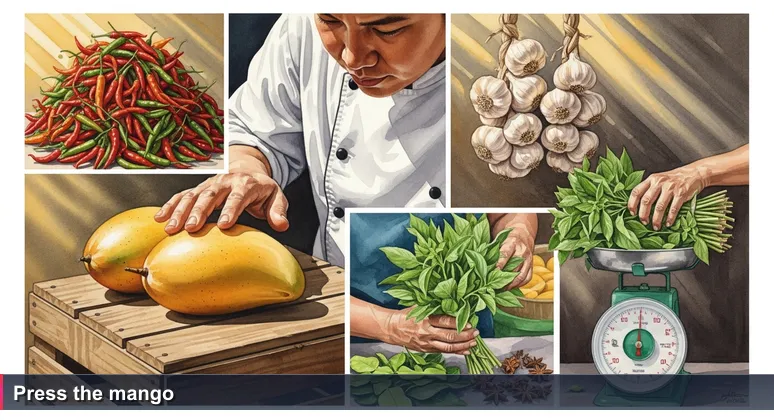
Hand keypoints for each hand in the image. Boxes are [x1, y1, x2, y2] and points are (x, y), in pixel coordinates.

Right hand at [155, 172, 289, 233]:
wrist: (247, 169)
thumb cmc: (262, 189)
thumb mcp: (276, 197)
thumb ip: (278, 211)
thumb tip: (282, 225)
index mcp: (246, 184)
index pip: (238, 197)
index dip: (231, 210)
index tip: (224, 225)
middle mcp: (225, 182)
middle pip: (211, 195)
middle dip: (200, 211)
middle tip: (191, 228)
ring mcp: (210, 184)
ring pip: (192, 196)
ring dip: (180, 211)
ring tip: (171, 229)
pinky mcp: (199, 189)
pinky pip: (182, 195)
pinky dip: (170, 206)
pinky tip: (159, 218)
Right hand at [384, 308, 478, 354]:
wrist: (392, 328)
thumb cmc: (407, 315)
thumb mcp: (419, 307)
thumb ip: (435, 307)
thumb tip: (454, 306)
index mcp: (425, 319)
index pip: (445, 322)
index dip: (459, 323)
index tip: (470, 323)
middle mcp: (426, 332)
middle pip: (449, 336)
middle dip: (465, 335)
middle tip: (476, 333)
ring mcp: (426, 343)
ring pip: (448, 347)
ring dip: (463, 346)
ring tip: (473, 343)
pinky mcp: (426, 350)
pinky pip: (443, 352)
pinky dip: (456, 352)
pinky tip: (465, 351)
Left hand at [496, 230, 533, 289]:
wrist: (523, 233)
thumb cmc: (506, 237)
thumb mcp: (498, 239)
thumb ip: (491, 250)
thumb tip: (481, 263)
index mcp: (512, 242)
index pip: (506, 253)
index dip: (500, 263)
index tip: (494, 272)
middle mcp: (522, 251)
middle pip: (514, 267)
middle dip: (504, 278)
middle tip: (493, 285)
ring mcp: (528, 259)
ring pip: (521, 275)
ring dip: (511, 284)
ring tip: (501, 289)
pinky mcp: (532, 265)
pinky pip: (527, 278)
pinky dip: (519, 285)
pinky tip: (510, 287)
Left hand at [627, 166, 705, 229]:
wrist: (694, 173)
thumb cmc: (674, 179)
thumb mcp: (659, 179)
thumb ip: (649, 188)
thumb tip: (638, 205)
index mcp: (651, 179)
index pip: (636, 192)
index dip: (632, 204)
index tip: (632, 213)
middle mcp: (659, 182)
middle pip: (646, 201)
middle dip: (643, 214)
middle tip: (644, 222)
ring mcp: (671, 188)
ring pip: (659, 207)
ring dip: (656, 219)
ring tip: (656, 226)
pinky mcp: (681, 193)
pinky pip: (673, 208)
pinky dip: (670, 218)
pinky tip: (668, 223)